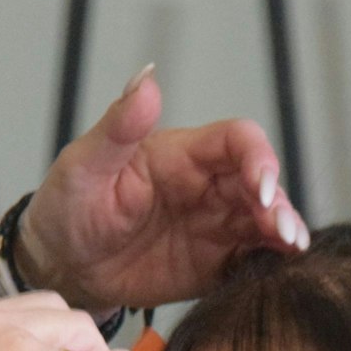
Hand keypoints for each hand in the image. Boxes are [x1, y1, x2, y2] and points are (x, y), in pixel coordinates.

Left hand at [17, 65, 307, 312]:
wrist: (60, 265)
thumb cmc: (67, 207)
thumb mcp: (85, 165)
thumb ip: (118, 126)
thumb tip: (146, 78)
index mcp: (180, 155)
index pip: (236, 142)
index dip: (259, 158)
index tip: (262, 186)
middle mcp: (205, 187)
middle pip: (262, 183)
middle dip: (279, 203)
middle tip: (281, 230)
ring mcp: (213, 226)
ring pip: (265, 222)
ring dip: (284, 232)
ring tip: (290, 250)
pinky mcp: (214, 263)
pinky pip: (252, 258)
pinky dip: (273, 262)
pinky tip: (281, 272)